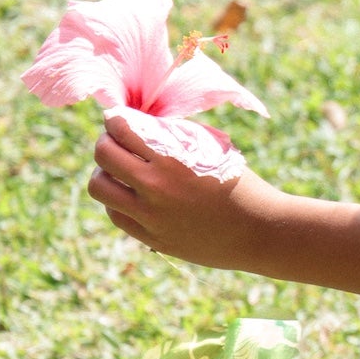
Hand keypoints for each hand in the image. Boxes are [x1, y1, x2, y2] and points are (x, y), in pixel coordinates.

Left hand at [88, 115, 282, 272]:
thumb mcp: (210, 148)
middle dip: (106, 142)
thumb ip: (172, 135)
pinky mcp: (152, 238)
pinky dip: (118, 201)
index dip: (115, 119)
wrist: (260, 229)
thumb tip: (136, 121)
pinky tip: (134, 196)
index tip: (119, 120)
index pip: (121, 128)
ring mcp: (152, 216)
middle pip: (103, 155)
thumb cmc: (238, 181)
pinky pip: (115, 214)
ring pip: (99, 187)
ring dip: (105, 174)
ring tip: (120, 172)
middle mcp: (157, 187)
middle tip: (115, 142)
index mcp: (173, 158)